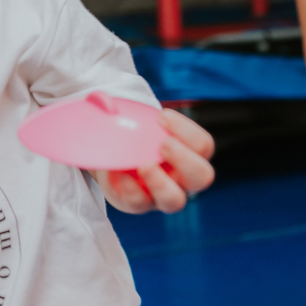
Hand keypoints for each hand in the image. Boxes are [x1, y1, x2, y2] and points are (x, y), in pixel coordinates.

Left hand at [97, 109, 214, 213]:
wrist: (108, 156)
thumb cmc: (128, 133)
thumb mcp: (128, 117)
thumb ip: (117, 104)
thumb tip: (102, 101)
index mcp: (188, 153)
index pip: (203, 145)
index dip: (187, 131)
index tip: (162, 116)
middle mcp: (181, 178)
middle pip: (203, 176)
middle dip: (184, 158)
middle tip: (163, 144)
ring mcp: (160, 194)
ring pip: (175, 201)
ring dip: (161, 183)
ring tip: (144, 166)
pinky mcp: (137, 204)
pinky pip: (140, 203)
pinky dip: (130, 188)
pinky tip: (120, 173)